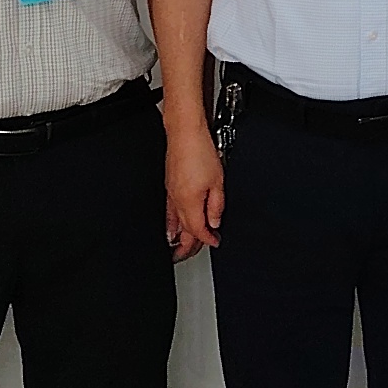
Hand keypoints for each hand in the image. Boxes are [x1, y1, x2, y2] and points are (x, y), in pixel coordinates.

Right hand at [166, 128, 225, 258]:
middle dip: (189, 245)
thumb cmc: (200, 152)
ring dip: (178, 237)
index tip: (215, 242)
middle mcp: (177, 201)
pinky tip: (171, 226)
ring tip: (178, 249)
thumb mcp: (218, 182)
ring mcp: (171, 194)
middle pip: (184, 230)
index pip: (198, 230)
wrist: (185, 133)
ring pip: (174, 223)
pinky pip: (169, 212)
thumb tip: (214, 222)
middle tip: (193, 254)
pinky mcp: (169, 186)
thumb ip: (216, 206)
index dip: (208, 240)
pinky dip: (170, 223)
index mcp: (190, 203)